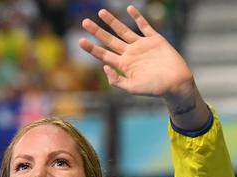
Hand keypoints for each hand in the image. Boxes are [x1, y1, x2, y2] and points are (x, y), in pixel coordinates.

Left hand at [79, 5, 209, 129]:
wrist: (175, 83)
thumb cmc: (154, 89)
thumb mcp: (131, 88)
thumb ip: (116, 80)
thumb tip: (103, 66)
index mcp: (124, 66)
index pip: (104, 55)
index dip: (92, 48)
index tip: (80, 41)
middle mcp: (130, 54)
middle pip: (110, 40)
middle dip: (97, 31)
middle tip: (84, 22)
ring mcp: (142, 46)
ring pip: (123, 30)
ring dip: (112, 21)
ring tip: (101, 12)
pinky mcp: (155, 39)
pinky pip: (144, 26)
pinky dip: (137, 17)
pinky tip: (129, 9)